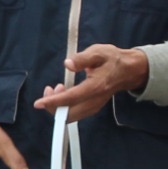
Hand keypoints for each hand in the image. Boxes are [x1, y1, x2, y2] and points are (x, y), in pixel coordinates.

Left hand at [34, 44, 150, 120]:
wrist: (128, 70)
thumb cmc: (113, 59)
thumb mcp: (98, 52)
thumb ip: (82, 59)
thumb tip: (67, 64)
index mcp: (95, 87)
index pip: (71, 98)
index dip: (53, 101)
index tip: (38, 103)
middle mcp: (95, 101)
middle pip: (69, 114)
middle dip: (53, 106)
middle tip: (49, 89)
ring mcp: (94, 106)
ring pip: (71, 116)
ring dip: (58, 106)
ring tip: (56, 87)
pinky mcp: (92, 107)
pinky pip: (75, 112)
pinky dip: (65, 106)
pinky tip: (63, 91)